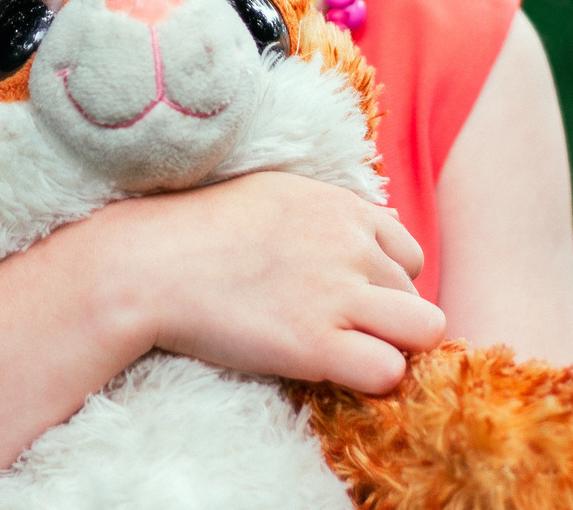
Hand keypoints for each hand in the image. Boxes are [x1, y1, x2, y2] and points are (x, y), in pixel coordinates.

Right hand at [70, 172, 444, 394]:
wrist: (150, 263)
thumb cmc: (200, 229)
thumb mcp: (276, 193)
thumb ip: (325, 214)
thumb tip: (361, 230)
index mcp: (343, 208)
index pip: (410, 256)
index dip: (387, 286)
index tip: (351, 304)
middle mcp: (351, 245)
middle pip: (414, 298)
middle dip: (385, 322)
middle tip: (337, 336)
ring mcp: (338, 293)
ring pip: (422, 331)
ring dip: (389, 348)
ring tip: (343, 357)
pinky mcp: (316, 342)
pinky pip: (388, 370)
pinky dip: (372, 379)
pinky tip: (333, 373)